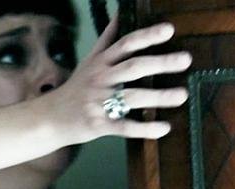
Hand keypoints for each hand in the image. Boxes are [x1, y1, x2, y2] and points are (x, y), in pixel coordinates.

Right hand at [38, 19, 190, 143]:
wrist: (49, 119)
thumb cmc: (74, 89)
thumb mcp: (89, 61)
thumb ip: (107, 39)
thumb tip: (120, 14)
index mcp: (101, 63)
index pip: (126, 45)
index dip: (147, 36)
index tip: (169, 30)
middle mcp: (101, 80)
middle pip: (133, 68)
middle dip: (161, 63)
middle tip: (185, 59)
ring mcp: (99, 103)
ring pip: (132, 97)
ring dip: (159, 97)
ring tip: (182, 95)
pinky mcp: (99, 125)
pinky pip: (125, 126)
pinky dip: (145, 128)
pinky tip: (164, 128)